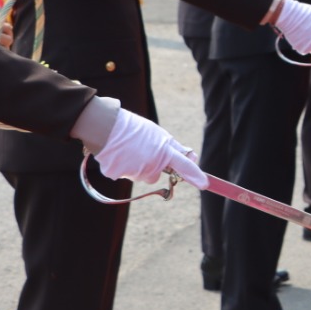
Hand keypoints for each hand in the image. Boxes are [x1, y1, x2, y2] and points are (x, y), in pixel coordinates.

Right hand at [87, 108, 206, 186]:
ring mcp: (134, 171)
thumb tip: (192, 157)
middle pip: (154, 176)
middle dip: (150, 168)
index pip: (183, 164)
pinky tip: (117, 155)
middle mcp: (151, 163)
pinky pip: (123, 175)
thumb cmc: (134, 129)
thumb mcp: (158, 134)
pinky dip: (120, 168)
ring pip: (138, 176)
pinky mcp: (118, 174)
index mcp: (163, 150)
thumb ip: (173, 148)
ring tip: (127, 150)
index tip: (205, 184)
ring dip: (134, 167)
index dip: (195, 175)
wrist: (105, 125)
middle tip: (140, 152)